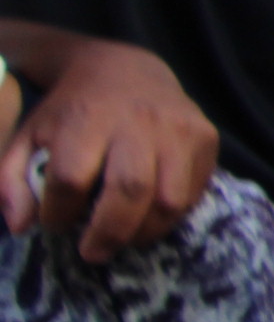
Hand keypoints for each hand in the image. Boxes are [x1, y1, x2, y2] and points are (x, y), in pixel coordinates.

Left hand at [0, 39, 218, 260]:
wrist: (126, 69)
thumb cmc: (72, 111)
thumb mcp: (29, 136)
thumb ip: (13, 180)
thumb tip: (21, 226)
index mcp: (86, 117)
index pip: (70, 178)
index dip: (58, 212)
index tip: (53, 224)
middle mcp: (137, 120)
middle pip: (129, 189)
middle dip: (108, 233)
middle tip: (93, 253)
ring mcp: (178, 128)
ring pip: (169, 198)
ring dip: (145, 231)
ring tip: (124, 239)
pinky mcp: (206, 136)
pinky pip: (194, 191)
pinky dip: (171, 215)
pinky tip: (149, 215)